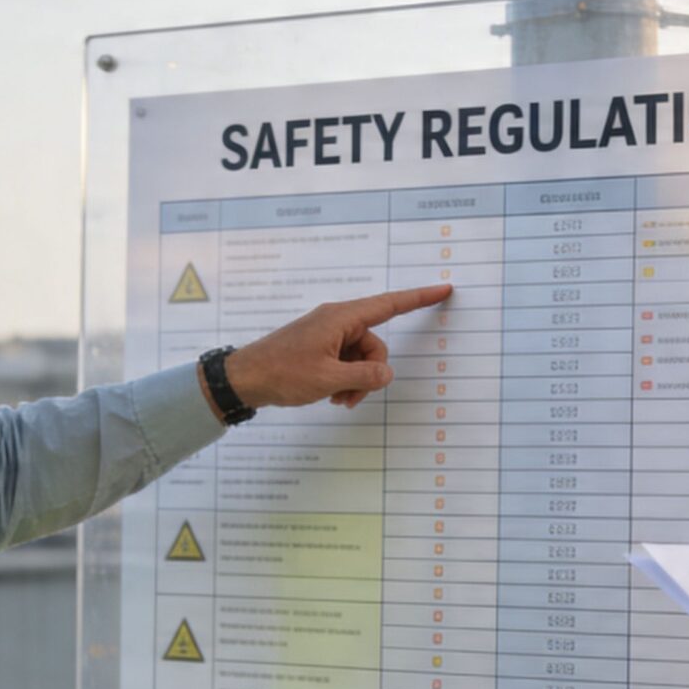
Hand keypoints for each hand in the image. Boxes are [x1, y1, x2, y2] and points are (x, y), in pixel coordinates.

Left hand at [214, 284, 453, 413]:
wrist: (245, 378)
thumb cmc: (282, 373)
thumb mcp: (329, 379)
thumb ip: (365, 376)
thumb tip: (386, 373)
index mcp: (341, 318)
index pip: (389, 304)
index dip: (418, 298)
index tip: (442, 290)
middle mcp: (336, 321)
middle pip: (375, 344)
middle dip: (371, 372)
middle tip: (352, 396)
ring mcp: (327, 335)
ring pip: (361, 358)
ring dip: (356, 381)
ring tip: (337, 398)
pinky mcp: (320, 348)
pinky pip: (345, 362)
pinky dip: (344, 380)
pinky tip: (331, 395)